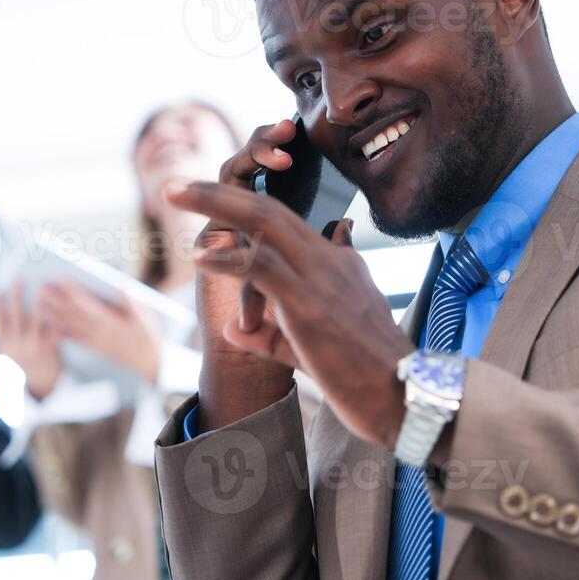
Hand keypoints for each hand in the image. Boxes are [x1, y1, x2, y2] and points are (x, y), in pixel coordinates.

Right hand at [0, 281, 64, 399]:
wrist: (41, 379)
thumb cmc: (23, 358)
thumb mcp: (7, 348)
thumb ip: (2, 332)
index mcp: (5, 343)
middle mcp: (18, 344)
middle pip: (17, 317)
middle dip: (17, 298)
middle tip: (18, 280)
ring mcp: (34, 346)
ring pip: (35, 322)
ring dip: (38, 305)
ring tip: (41, 289)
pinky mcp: (49, 347)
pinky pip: (52, 331)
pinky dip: (55, 319)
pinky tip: (58, 306)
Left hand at [39, 281, 159, 381]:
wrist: (150, 364)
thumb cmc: (149, 337)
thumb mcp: (146, 318)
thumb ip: (132, 301)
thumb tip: (121, 283)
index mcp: (111, 321)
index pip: (87, 303)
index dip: (72, 291)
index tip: (60, 279)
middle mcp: (99, 331)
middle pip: (73, 313)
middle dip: (57, 300)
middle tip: (41, 288)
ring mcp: (96, 340)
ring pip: (71, 326)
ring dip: (54, 315)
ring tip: (39, 305)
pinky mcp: (96, 347)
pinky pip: (75, 339)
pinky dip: (62, 333)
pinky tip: (51, 329)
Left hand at [164, 178, 415, 446]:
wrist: (404, 395)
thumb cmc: (364, 377)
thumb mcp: (309, 347)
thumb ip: (269, 332)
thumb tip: (234, 328)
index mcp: (334, 263)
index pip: (284, 222)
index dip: (244, 209)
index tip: (209, 204)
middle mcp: (328, 259)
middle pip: (268, 208)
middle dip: (219, 191)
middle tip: (177, 184)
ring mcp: (319, 277)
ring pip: (262, 221)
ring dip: (213, 204)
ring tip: (173, 194)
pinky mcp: (308, 303)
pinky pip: (261, 265)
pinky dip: (226, 256)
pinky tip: (199, 255)